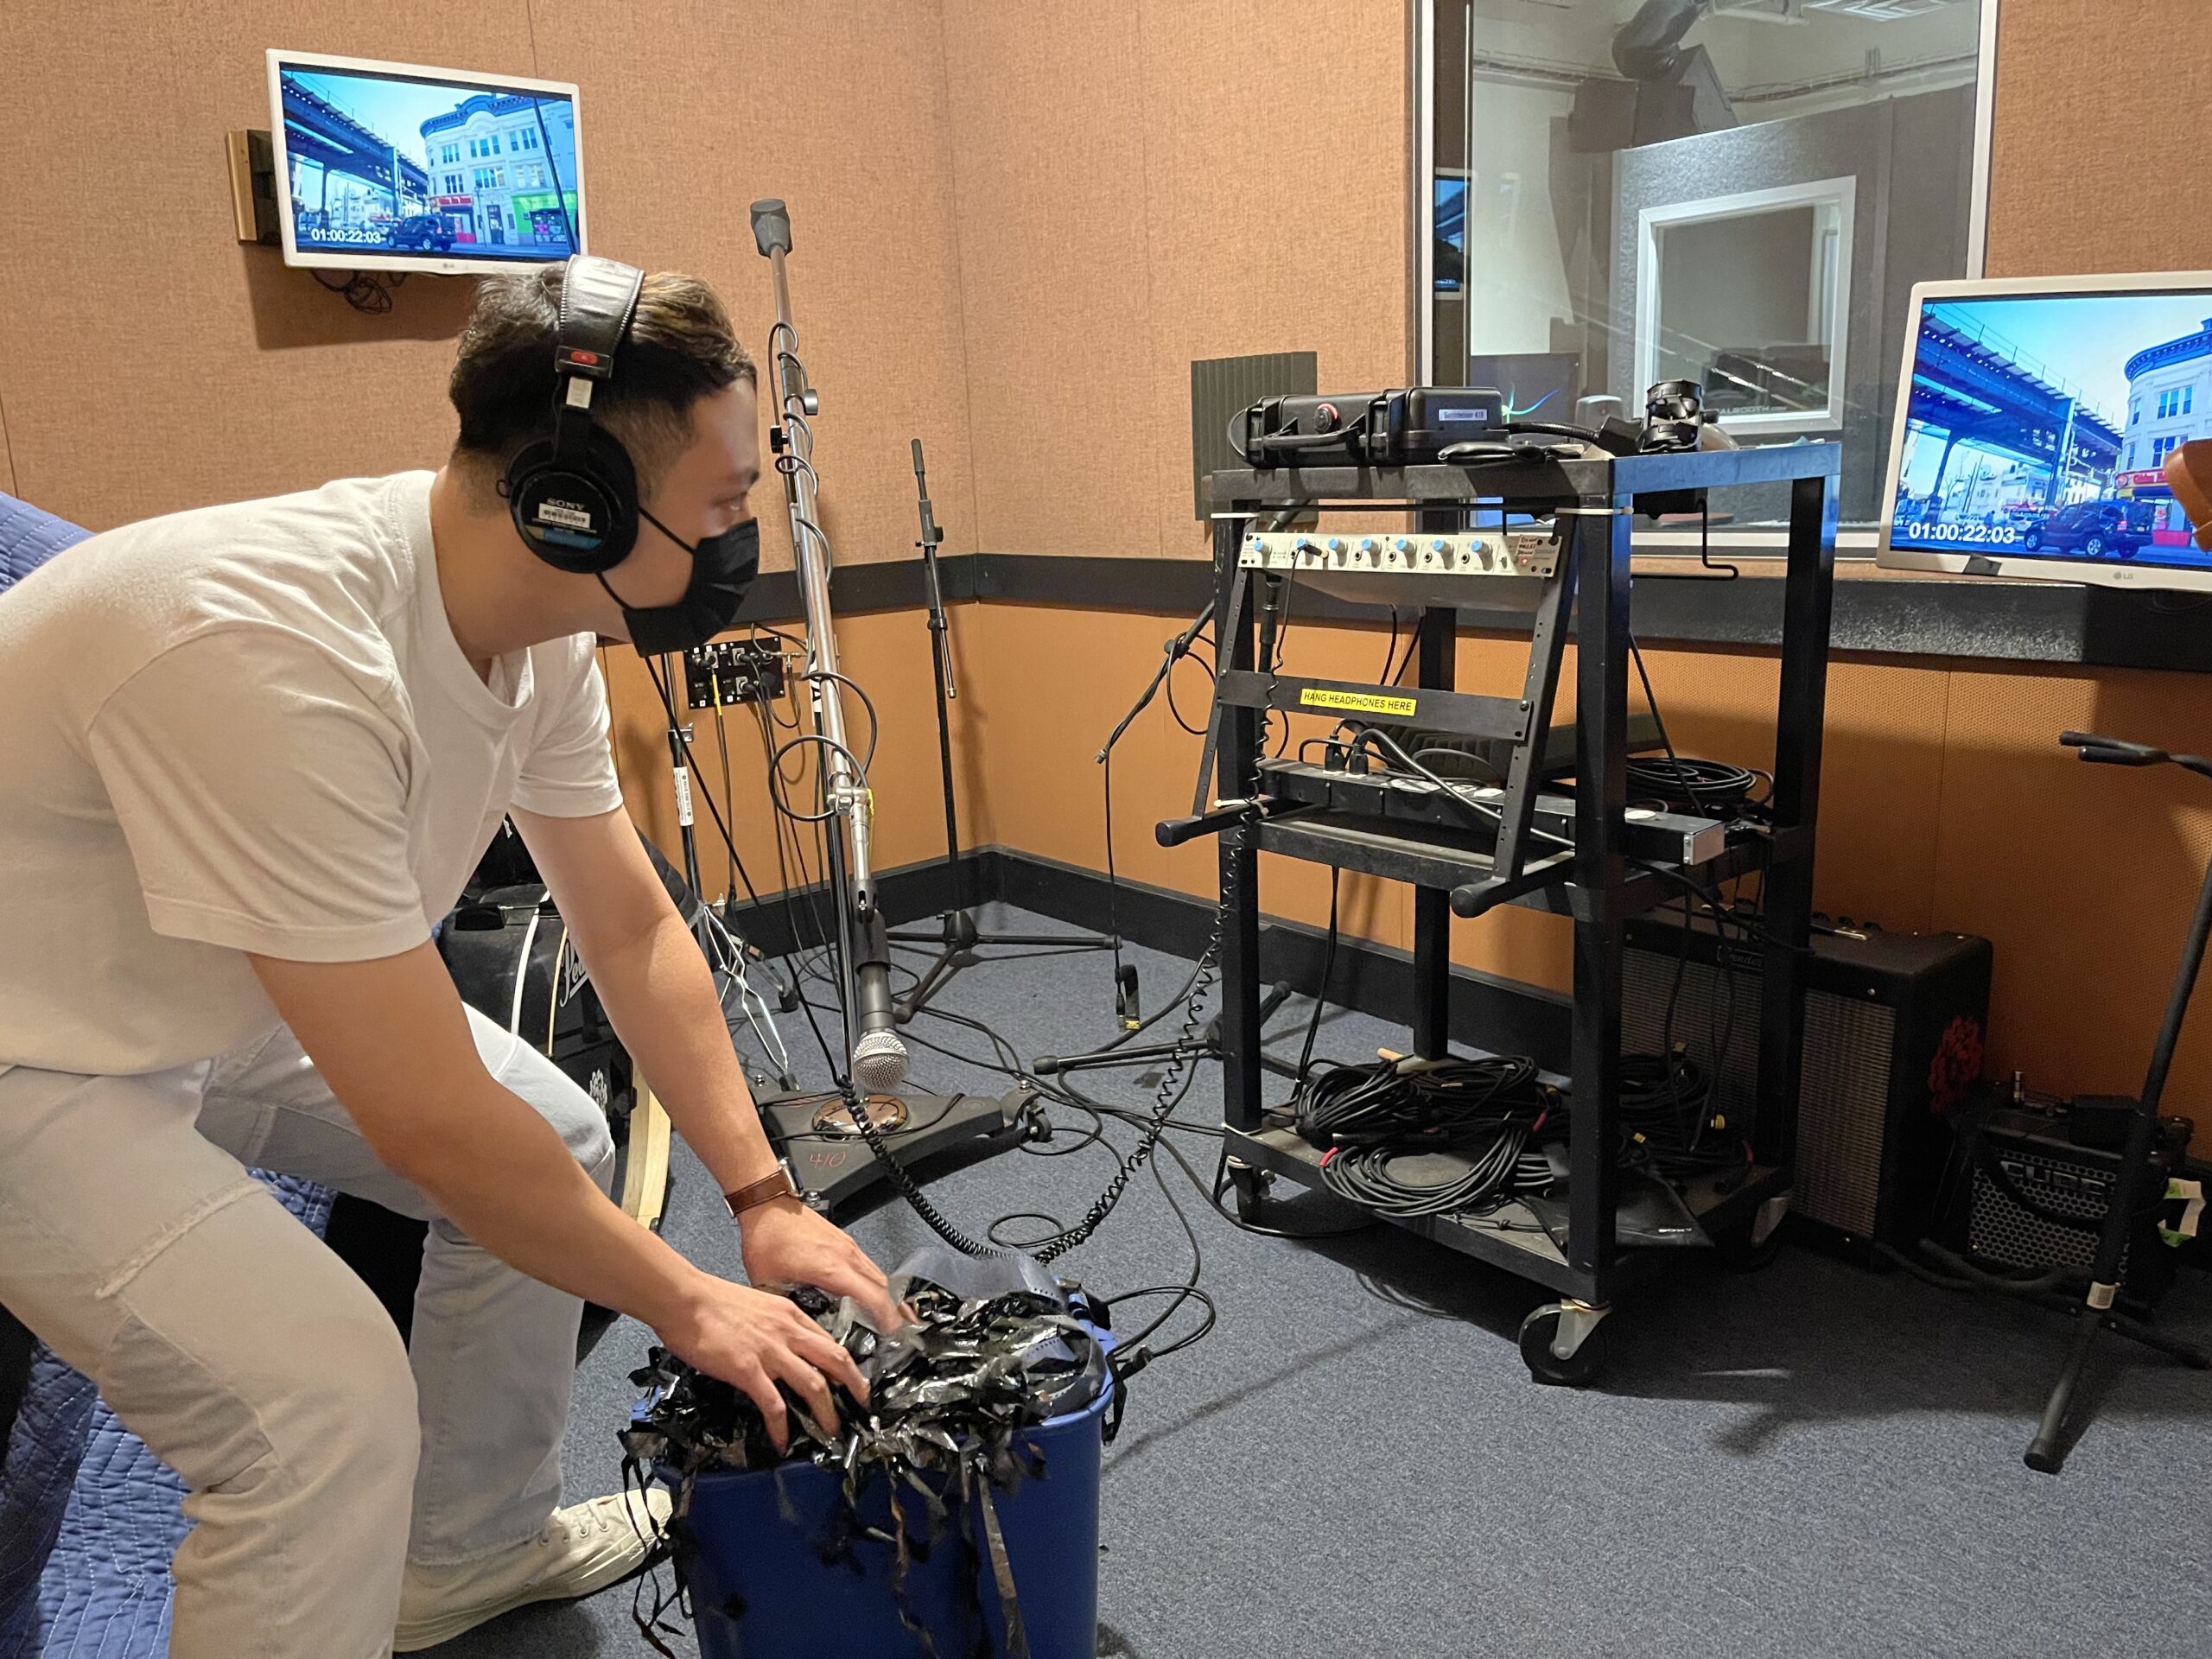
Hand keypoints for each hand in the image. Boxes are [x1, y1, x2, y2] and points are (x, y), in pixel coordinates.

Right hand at [656, 1271, 869, 1452]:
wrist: (683, 1298)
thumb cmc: (712, 1301)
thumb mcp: (758, 1304)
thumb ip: (776, 1324)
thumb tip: (784, 1344)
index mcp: (791, 1314)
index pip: (830, 1340)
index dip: (847, 1364)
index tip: (854, 1381)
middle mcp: (788, 1332)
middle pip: (836, 1361)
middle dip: (855, 1387)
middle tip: (864, 1408)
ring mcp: (770, 1352)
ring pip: (814, 1386)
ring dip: (827, 1413)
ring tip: (832, 1432)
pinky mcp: (747, 1370)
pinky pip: (774, 1405)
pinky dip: (782, 1428)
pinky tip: (782, 1442)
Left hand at [739, 1196, 898, 1329]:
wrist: (768, 1206)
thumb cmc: (768, 1236)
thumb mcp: (769, 1283)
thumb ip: (788, 1308)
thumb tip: (794, 1326)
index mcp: (830, 1268)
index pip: (872, 1296)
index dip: (887, 1318)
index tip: (893, 1333)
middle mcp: (845, 1256)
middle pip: (883, 1287)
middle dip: (895, 1312)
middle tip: (898, 1332)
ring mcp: (847, 1246)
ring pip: (879, 1275)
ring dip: (887, 1297)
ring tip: (891, 1317)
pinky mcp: (844, 1241)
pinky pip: (869, 1265)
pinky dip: (875, 1283)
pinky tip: (870, 1293)